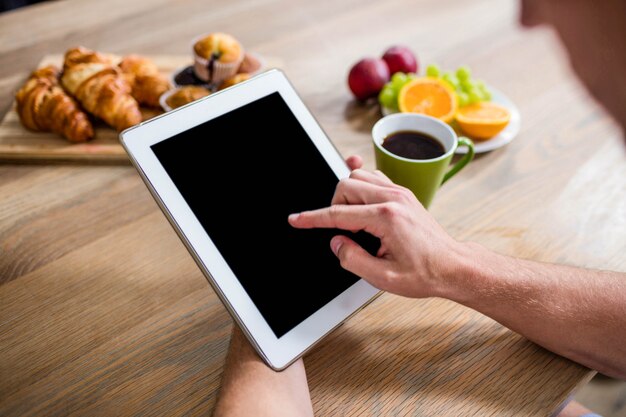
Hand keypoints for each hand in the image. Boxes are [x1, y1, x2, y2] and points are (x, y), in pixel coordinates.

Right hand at [288, 156, 462, 297]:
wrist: (452, 266)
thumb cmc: (425, 273)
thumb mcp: (383, 277)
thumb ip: (353, 259)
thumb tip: (336, 243)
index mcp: (386, 218)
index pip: (337, 214)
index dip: (312, 218)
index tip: (296, 220)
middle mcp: (392, 199)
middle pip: (345, 186)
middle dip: (334, 207)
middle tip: (343, 232)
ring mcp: (399, 193)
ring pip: (358, 176)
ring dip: (348, 196)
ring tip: (355, 222)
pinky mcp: (403, 194)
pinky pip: (374, 177)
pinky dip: (362, 186)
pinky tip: (361, 201)